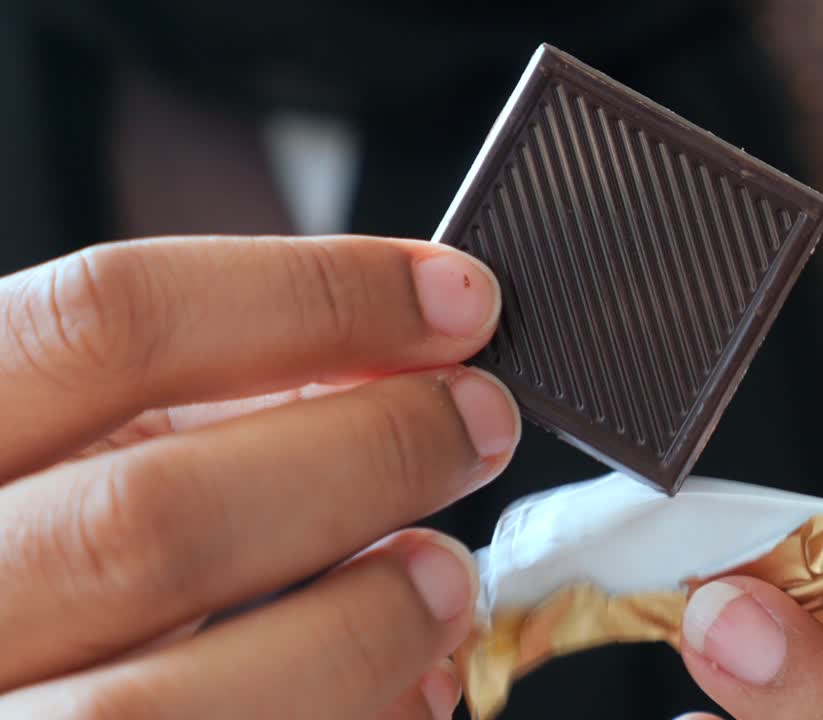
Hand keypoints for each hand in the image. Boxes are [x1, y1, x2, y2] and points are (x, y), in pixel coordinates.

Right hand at [0, 236, 520, 718]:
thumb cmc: (21, 550)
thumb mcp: (59, 439)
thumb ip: (182, 412)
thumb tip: (384, 376)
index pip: (107, 321)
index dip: (317, 296)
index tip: (454, 297)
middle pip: (156, 516)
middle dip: (364, 459)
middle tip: (475, 426)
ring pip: (161, 705)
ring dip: (356, 630)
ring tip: (449, 580)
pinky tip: (402, 690)